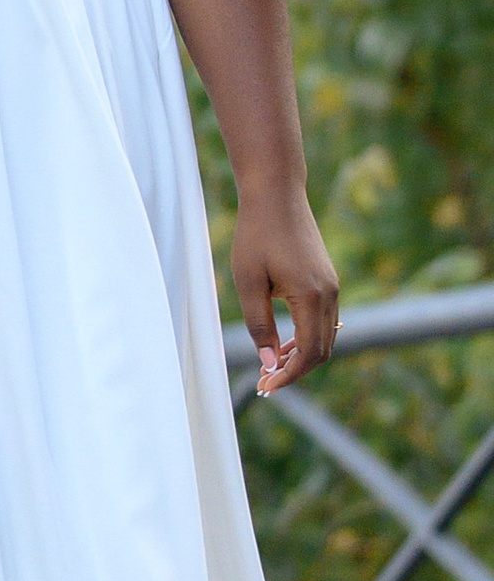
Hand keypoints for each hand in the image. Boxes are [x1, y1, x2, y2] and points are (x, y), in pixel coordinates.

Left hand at [232, 182, 337, 394]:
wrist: (276, 194)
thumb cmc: (256, 234)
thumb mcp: (248, 283)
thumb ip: (259, 325)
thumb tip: (267, 362)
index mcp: (312, 297)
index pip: (308, 353)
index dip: (289, 375)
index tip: (266, 386)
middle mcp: (330, 294)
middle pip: (321, 350)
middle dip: (295, 371)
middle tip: (265, 382)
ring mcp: (332, 286)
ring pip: (325, 336)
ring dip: (301, 355)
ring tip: (270, 365)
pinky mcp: (327, 279)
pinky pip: (323, 320)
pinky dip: (306, 337)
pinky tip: (282, 342)